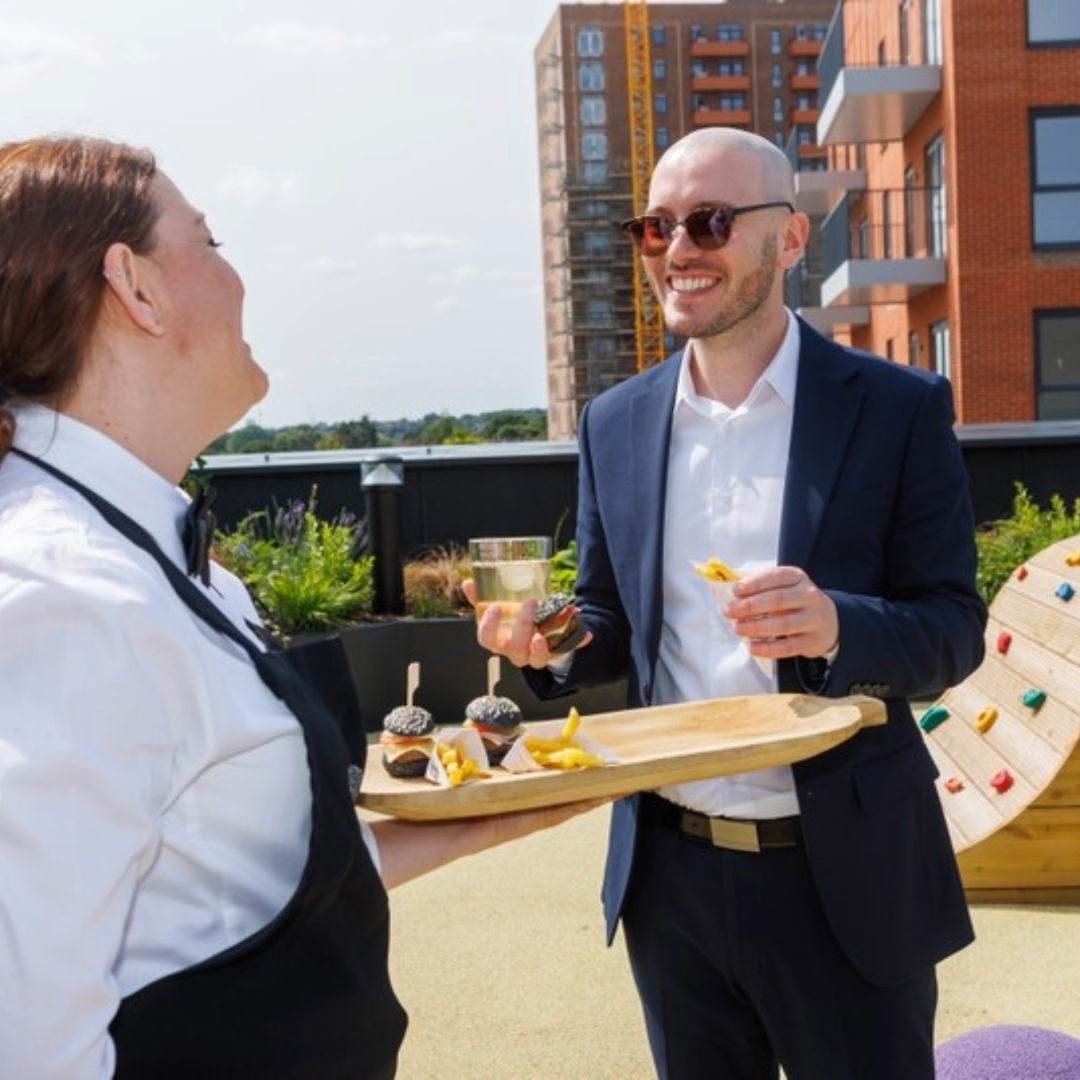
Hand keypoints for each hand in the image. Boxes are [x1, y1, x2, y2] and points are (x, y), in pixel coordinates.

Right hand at [460, 578, 555, 668]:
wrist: (541, 630)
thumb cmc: (513, 619)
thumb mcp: (499, 606)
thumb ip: (482, 597)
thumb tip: (467, 583)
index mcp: (495, 638)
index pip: (486, 637)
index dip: (489, 625)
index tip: (495, 606)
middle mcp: (509, 650)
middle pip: (510, 646)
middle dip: (521, 625)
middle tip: (529, 602)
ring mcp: (525, 656)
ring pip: (524, 653)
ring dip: (532, 636)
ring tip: (542, 620)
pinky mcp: (540, 657)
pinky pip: (539, 659)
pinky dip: (540, 650)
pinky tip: (542, 638)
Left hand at [722, 565, 838, 661]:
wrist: (829, 622)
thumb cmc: (795, 601)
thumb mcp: (784, 587)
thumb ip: (762, 587)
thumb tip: (735, 594)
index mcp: (798, 578)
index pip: (776, 577)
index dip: (755, 584)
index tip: (735, 591)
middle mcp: (809, 596)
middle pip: (777, 600)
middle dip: (750, 606)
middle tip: (729, 611)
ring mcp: (814, 619)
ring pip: (782, 624)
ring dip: (756, 627)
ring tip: (737, 628)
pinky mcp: (813, 641)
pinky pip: (788, 646)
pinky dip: (768, 648)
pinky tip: (752, 648)